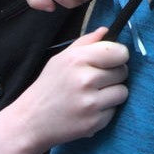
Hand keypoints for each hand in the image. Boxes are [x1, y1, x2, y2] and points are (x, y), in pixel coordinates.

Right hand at [0, 28, 129, 153]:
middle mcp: (86, 80)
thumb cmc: (48, 86)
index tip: (112, 60)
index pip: (119, 52)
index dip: (118, 55)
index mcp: (77, 59)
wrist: (31, 120)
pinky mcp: (94, 122)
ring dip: (113, 93)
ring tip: (94, 95)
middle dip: (114, 75)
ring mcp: (91, 103)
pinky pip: (114, 111)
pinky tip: (88, 110)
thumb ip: (85, 43)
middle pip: (123, 71)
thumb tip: (106, 31)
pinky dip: (105, 111)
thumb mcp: (61, 58)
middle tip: (97, 80)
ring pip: (123, 92)